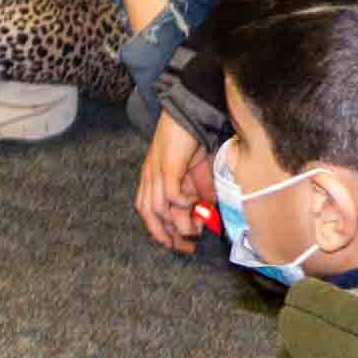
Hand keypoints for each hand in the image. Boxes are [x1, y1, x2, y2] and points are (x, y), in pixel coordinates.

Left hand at [136, 111, 209, 253]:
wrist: (188, 111)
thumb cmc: (191, 139)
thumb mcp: (197, 172)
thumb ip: (200, 193)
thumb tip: (208, 215)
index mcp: (152, 180)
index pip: (150, 215)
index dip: (164, 234)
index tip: (182, 245)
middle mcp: (149, 179)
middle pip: (150, 217)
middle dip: (169, 236)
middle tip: (188, 246)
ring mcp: (155, 173)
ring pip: (159, 210)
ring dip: (179, 223)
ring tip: (196, 229)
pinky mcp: (166, 166)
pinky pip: (170, 194)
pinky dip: (182, 203)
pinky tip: (195, 204)